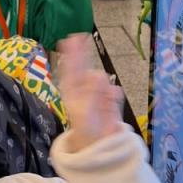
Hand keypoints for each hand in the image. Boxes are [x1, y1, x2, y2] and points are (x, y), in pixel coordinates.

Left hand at [58, 33, 123, 148]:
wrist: (99, 144)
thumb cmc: (86, 130)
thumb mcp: (85, 112)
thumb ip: (92, 93)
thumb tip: (98, 75)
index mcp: (72, 92)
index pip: (70, 70)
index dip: (70, 54)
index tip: (69, 39)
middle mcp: (83, 89)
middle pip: (81, 67)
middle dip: (81, 53)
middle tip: (80, 37)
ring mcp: (96, 93)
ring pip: (100, 77)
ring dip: (102, 83)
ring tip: (101, 98)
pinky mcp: (109, 99)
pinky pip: (113, 90)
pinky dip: (113, 93)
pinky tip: (111, 99)